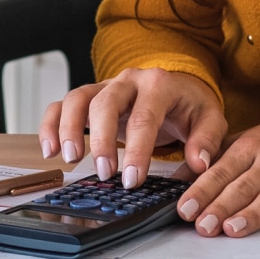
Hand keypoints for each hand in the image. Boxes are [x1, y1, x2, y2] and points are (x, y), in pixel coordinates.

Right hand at [40, 68, 226, 187]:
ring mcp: (105, 86)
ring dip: (69, 129)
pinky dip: (50, 124)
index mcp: (158, 84)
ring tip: (71, 160)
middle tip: (105, 173)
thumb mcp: (209, 119)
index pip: (144, 116)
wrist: (177, 87)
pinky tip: (50, 150)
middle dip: (102, 141)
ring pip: (77, 98)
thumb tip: (198, 163)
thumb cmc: (190, 105)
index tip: (133, 178)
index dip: (137, 149)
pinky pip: (62, 104)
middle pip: (105, 103)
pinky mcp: (90, 96)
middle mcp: (128, 80)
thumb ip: (206, 140)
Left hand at [175, 115, 259, 235]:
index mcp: (252, 146)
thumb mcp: (248, 141)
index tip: (185, 209)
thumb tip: (177, 178)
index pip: (222, 171)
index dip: (203, 190)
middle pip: (245, 185)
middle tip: (202, 226)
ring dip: (254, 213)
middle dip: (221, 206)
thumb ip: (215, 159)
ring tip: (233, 229)